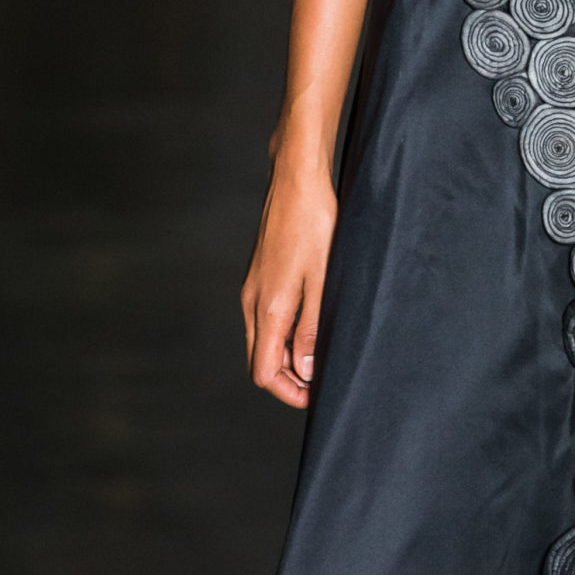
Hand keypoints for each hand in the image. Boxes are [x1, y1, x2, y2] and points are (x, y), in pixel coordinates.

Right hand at [240, 160, 337, 407]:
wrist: (296, 179)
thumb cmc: (314, 222)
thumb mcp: (322, 277)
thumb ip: (312, 328)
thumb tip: (305, 371)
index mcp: (269, 308)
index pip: (264, 372)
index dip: (288, 392)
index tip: (314, 396)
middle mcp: (252, 302)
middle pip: (259, 361)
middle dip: (286, 380)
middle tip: (318, 383)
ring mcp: (252, 287)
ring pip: (260, 340)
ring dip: (283, 358)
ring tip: (317, 359)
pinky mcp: (258, 274)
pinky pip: (263, 319)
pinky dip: (281, 334)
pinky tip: (306, 327)